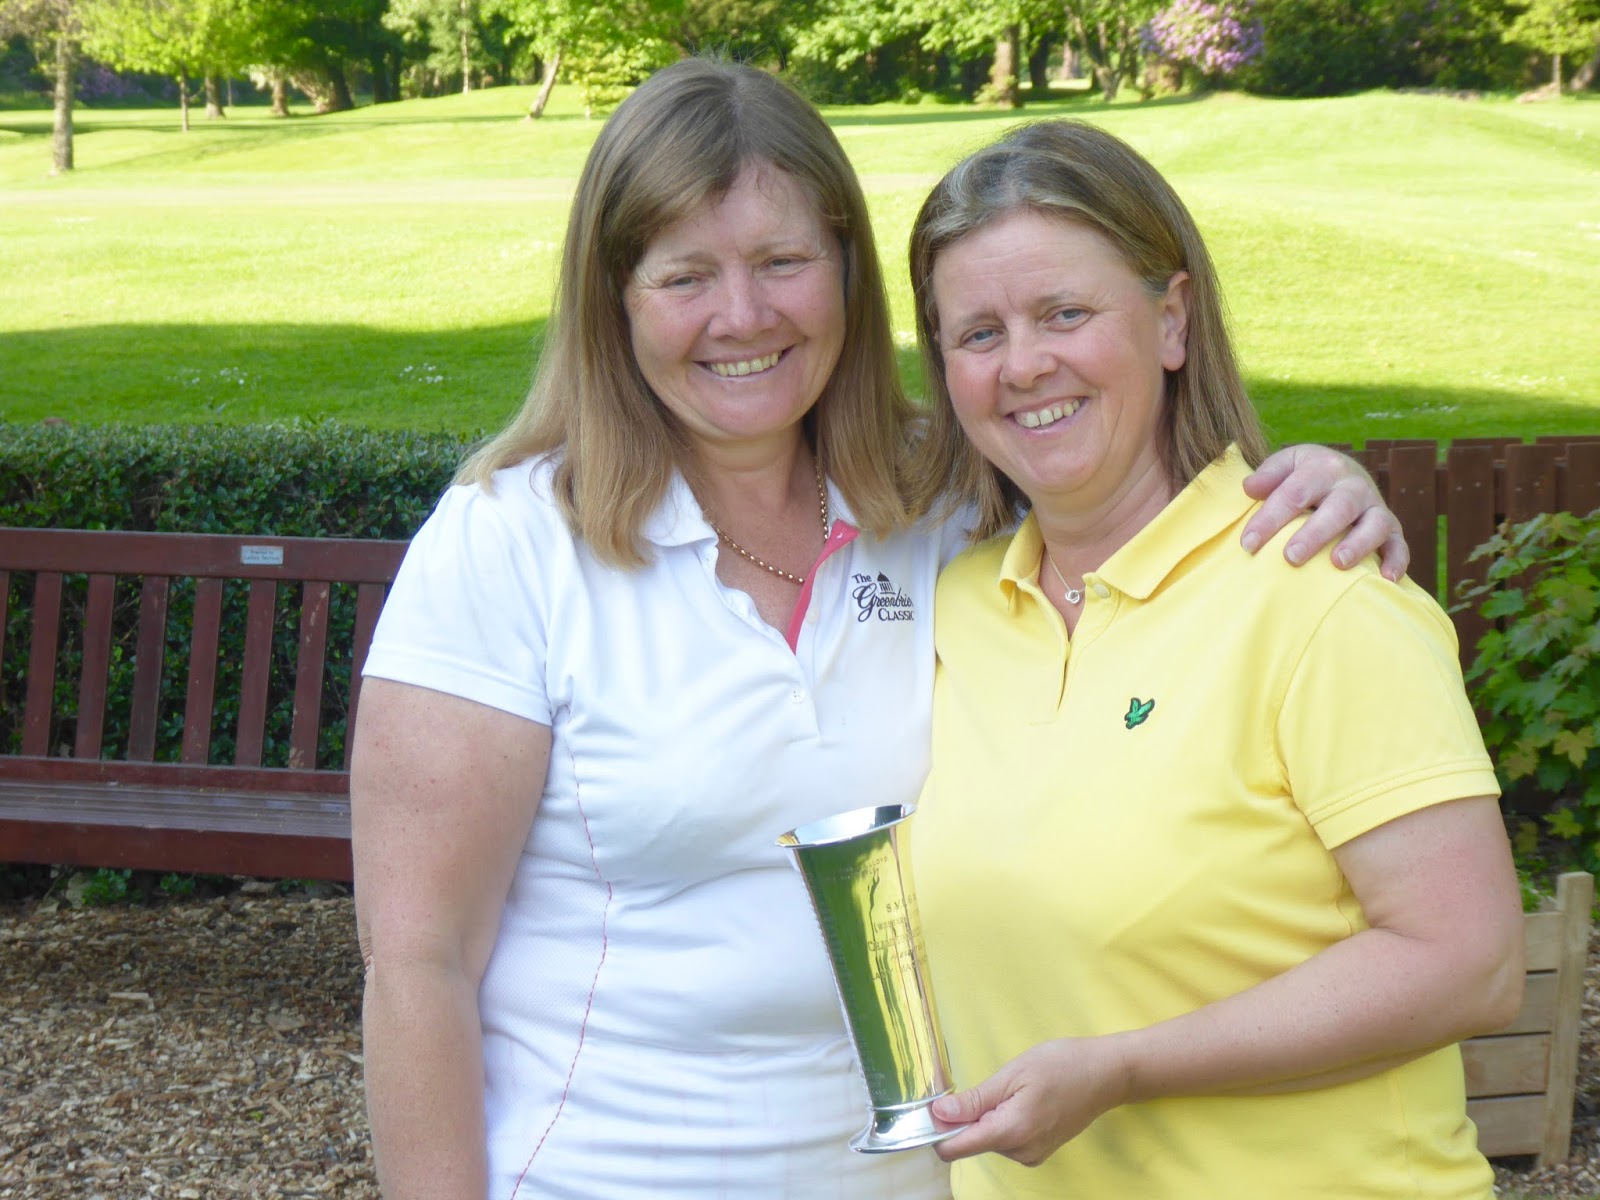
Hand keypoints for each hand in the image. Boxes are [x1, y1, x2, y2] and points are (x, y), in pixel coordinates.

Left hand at [930, 1038, 1129, 1166]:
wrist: (1107, 1074)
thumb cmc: (1062, 1065)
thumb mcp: (1012, 1074)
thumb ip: (974, 1101)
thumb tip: (937, 1115)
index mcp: (1010, 1132)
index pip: (954, 1149)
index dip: (937, 1130)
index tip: (935, 1106)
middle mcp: (1020, 1152)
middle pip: (970, 1142)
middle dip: (968, 1116)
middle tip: (992, 1085)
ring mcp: (1031, 1155)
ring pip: (988, 1140)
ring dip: (988, 1117)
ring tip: (1014, 1090)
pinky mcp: (1039, 1151)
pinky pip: (1006, 1139)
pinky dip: (1003, 1121)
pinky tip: (1023, 1100)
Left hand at [1241, 445, 1408, 581]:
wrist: (1343, 473)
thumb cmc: (1305, 476)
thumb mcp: (1287, 464)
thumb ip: (1268, 475)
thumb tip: (1248, 488)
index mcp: (1323, 468)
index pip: (1294, 493)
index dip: (1270, 519)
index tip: (1248, 544)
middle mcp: (1354, 486)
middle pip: (1337, 508)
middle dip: (1314, 534)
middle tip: (1291, 557)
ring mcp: (1375, 507)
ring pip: (1374, 525)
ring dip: (1357, 544)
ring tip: (1337, 563)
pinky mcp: (1393, 529)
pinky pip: (1399, 545)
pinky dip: (1396, 561)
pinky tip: (1385, 579)